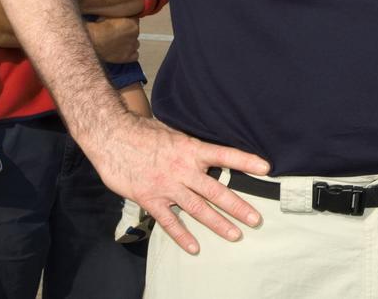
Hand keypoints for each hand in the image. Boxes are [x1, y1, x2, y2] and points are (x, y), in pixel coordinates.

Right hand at [86, 17, 139, 63]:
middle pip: (135, 32)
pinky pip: (135, 56)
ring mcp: (132, 46)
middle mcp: (136, 33)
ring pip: (135, 44)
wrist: (92, 41)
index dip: (127, 22)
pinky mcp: (128, 57)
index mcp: (132, 22)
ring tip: (118, 44)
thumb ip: (118, 16)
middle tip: (117, 35)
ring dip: (129, 44)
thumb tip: (119, 15)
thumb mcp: (109, 15)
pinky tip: (122, 53)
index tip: (121, 24)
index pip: (135, 20)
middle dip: (127, 33)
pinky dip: (130, 55)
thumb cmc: (98, 28)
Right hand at [87, 111, 270, 254]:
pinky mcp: (150, 199)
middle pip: (216, 191)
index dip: (245, 161)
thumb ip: (191, 144)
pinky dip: (182, 235)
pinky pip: (169, 221)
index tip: (266, 168)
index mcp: (191, 149)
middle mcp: (183, 170)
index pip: (225, 155)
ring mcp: (167, 186)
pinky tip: (195, 246)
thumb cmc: (143, 131)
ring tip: (235, 235)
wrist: (112, 136)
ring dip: (218, 223)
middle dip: (238, 206)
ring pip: (197, 209)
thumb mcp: (173, 131)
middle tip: (256, 219)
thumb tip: (208, 147)